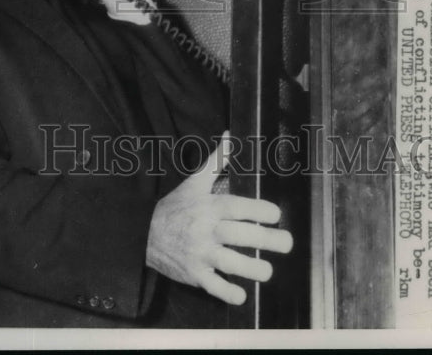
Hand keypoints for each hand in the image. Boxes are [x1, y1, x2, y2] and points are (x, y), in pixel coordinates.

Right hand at [145, 131, 292, 304]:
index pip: (237, 207)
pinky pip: (213, 286)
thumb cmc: (176, 207)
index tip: (276, 214)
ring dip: (251, 269)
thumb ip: (216, 160)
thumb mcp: (194, 182)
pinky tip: (242, 294)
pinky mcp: (194, 275)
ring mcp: (199, 253)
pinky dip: (227, 292)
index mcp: (208, 206)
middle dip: (266, 240)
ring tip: (268, 271)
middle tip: (287, 243)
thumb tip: (230, 136)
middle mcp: (205, 229)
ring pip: (229, 263)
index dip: (258, 210)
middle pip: (238, 235)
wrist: (145, 234)